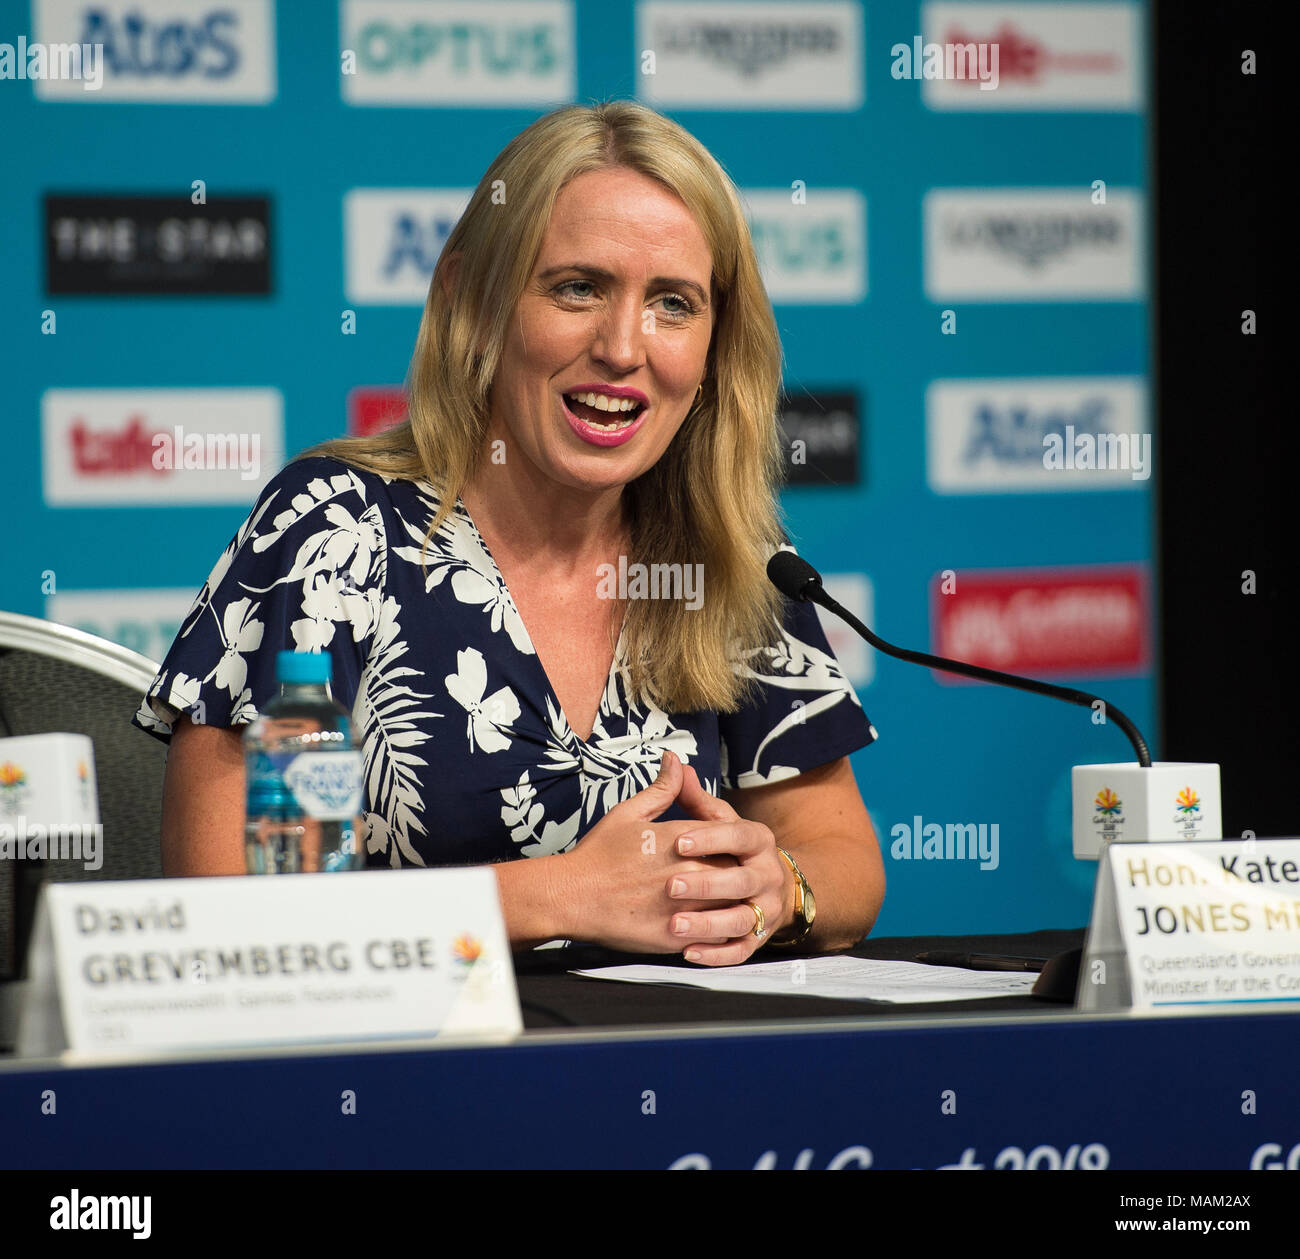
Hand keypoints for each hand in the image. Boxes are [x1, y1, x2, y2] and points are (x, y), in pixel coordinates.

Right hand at [563, 750, 739, 953]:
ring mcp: (682, 906)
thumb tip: (676, 761)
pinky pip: (714, 935)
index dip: (729, 838)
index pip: (727, 833)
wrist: (571, 896)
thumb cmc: (597, 855)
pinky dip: (720, 929)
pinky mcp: (675, 936)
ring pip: (730, 903)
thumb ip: (661, 789)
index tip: (725, 844)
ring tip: (728, 898)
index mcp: (679, 839)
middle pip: (734, 868)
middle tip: (734, 871)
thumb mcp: (628, 813)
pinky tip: (714, 923)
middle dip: (736, 868)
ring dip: (733, 899)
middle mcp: (686, 872)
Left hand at [664, 763, 794, 966]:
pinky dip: (717, 954)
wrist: (769, 886)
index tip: (677, 842)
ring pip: (741, 921)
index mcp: (759, 841)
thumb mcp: (717, 822)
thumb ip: (694, 798)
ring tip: (674, 925)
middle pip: (741, 881)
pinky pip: (741, 951)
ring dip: (709, 925)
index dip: (710, 838)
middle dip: (706, 884)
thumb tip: (674, 762)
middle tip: (669, 886)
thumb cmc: (731, 849)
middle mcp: (768, 875)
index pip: (739, 835)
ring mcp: (765, 910)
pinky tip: (687, 952)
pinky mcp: (758, 939)